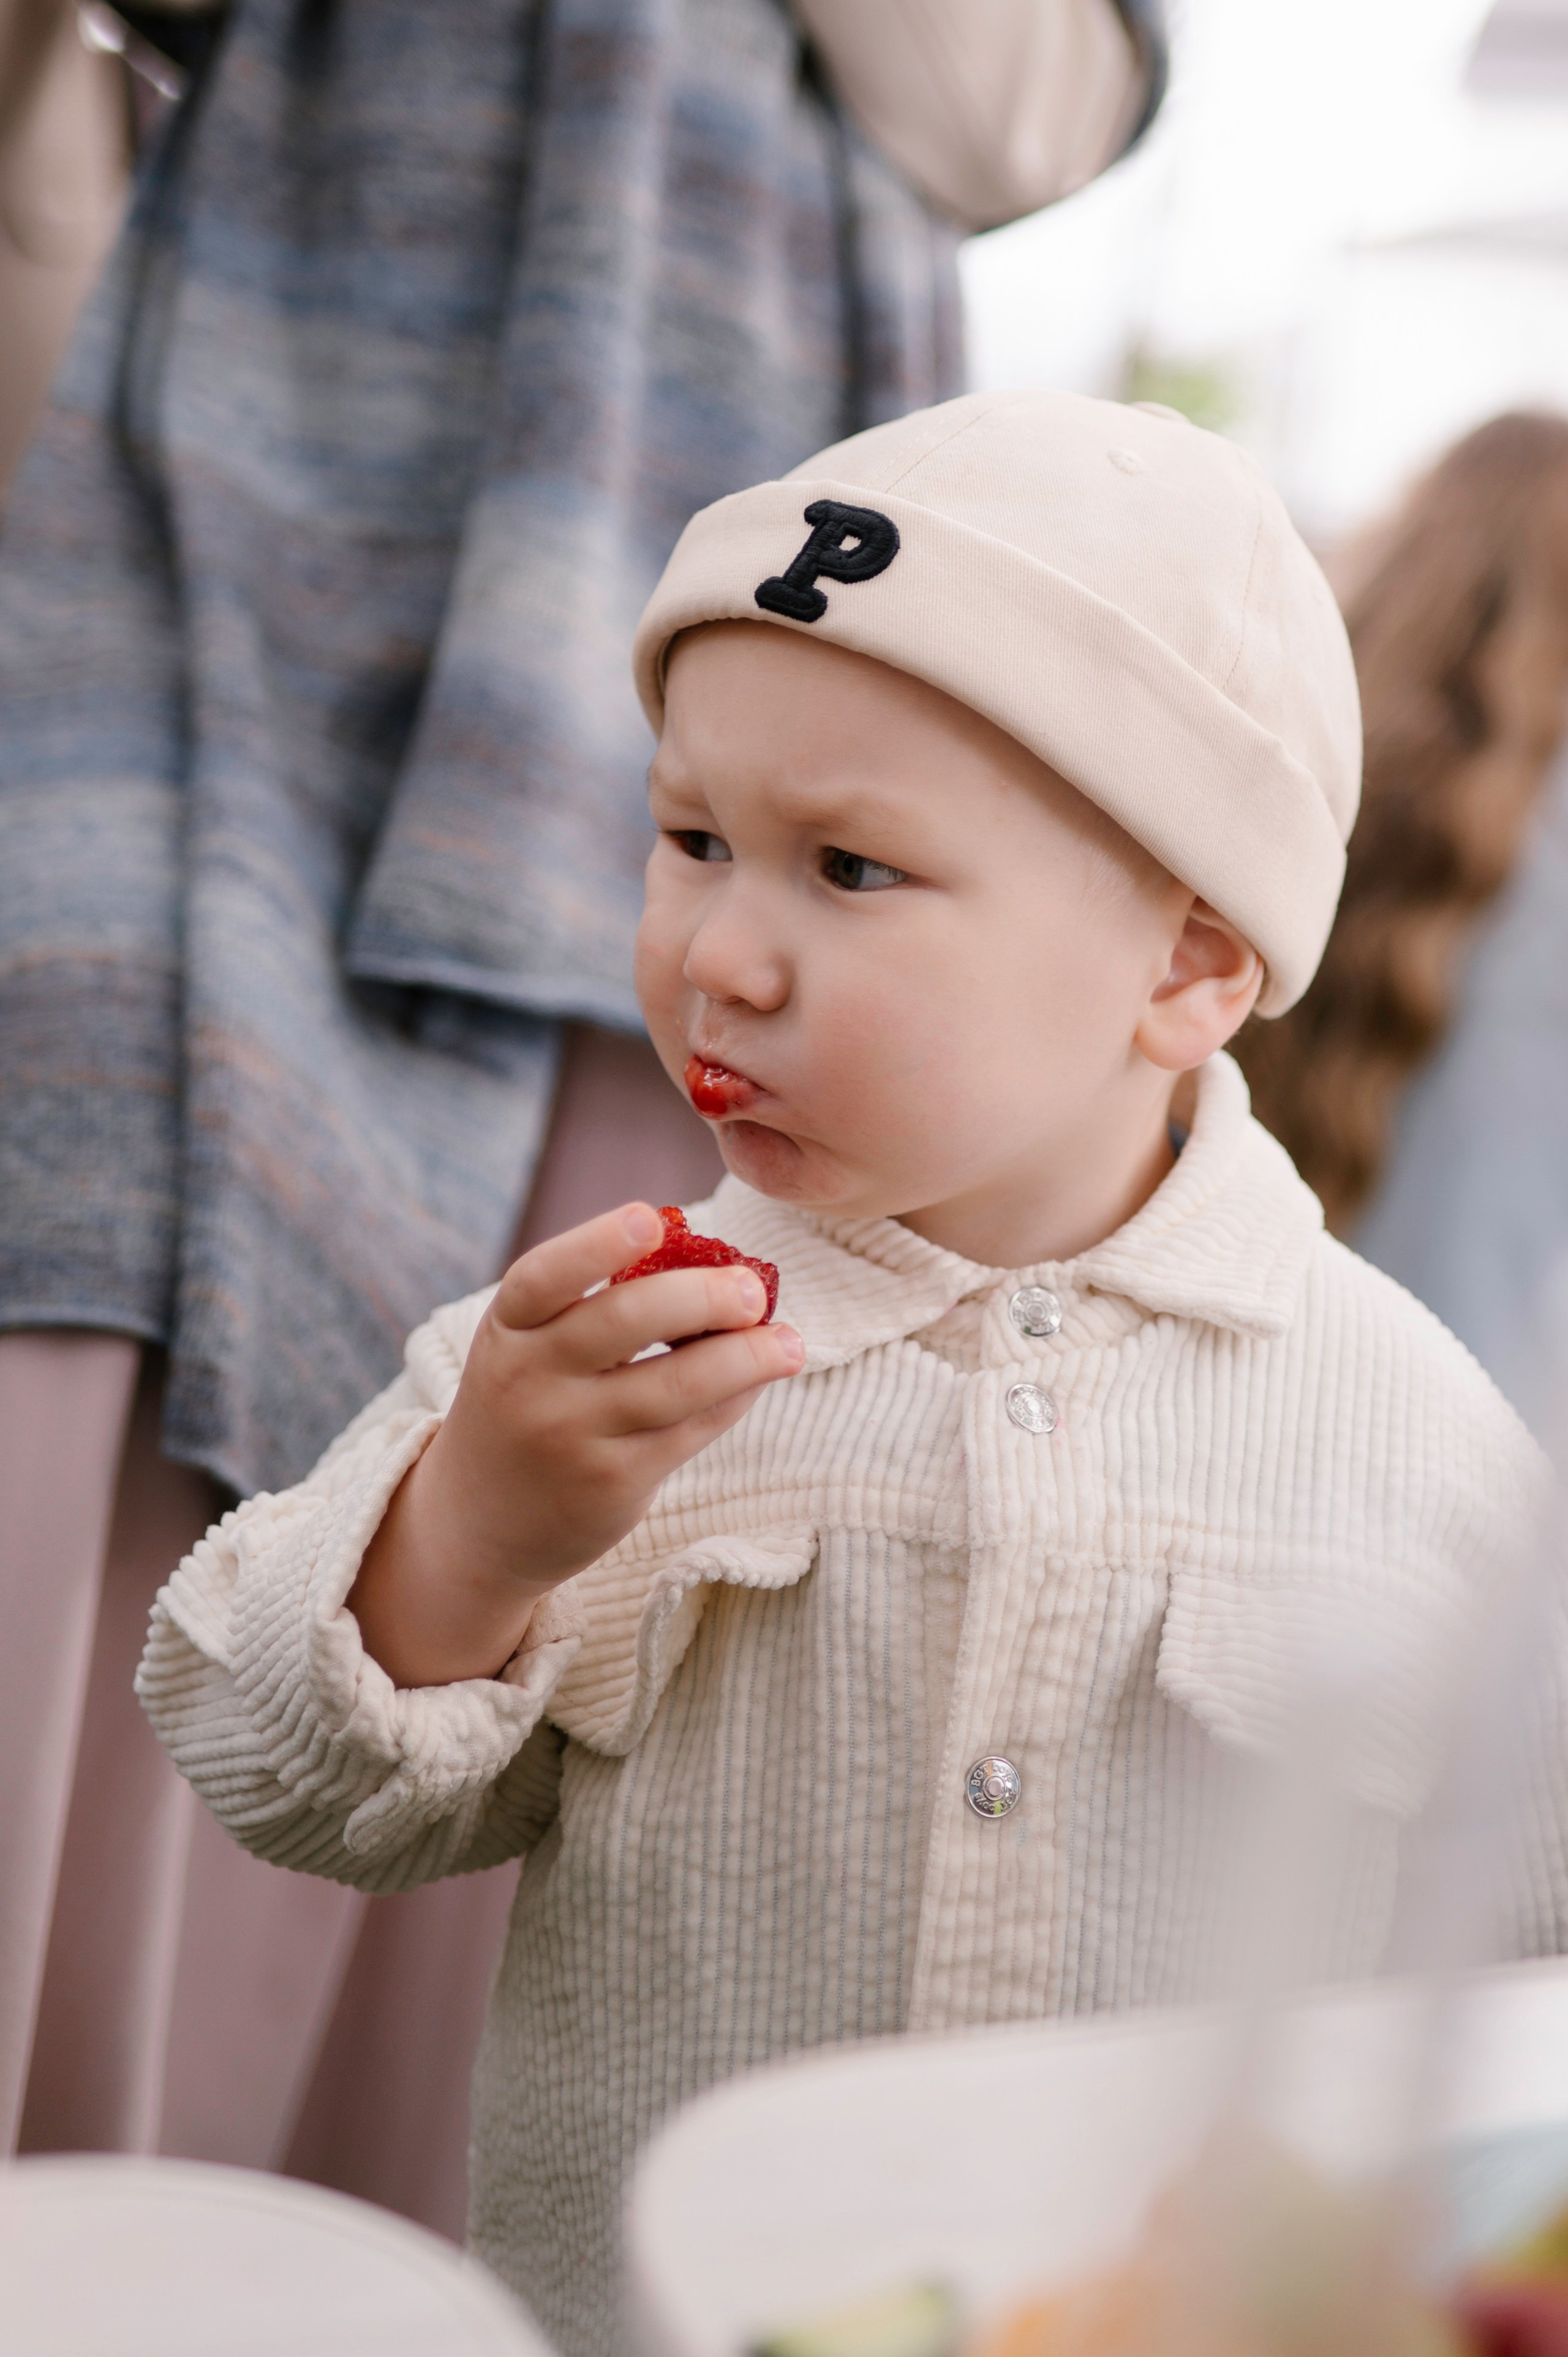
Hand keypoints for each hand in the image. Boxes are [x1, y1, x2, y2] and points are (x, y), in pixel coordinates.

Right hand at [350, 1203, 803, 1685]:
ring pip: (674, 1385)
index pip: (544, 1277)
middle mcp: (532, 1381)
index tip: (653, 1218)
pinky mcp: (612, 1486)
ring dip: (745, 1358)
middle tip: (754, 1288)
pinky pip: (689, 1432)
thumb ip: (592, 1305)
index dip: (596, 1243)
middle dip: (701, 1297)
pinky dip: (734, 1399)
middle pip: (622, 1323)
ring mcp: (572, 1437)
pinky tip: (760, 1378)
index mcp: (507, 1329)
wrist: (481, 1522)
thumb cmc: (527, 1402)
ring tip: (789, 1343)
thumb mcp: (529, 1347)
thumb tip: (714, 1265)